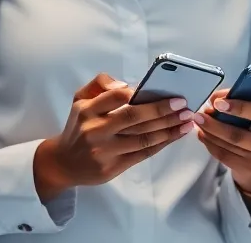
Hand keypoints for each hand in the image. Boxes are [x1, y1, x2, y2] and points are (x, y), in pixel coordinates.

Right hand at [33, 73, 193, 201]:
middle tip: (183, 104)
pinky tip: (175, 135)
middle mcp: (96, 131)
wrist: (64, 163)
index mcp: (87, 110)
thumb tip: (127, 85)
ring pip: (143, 137)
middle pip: (134, 118)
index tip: (163, 90)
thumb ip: (100, 83)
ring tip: (186, 120)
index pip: (115, 97)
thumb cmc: (78, 126)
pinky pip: (143, 153)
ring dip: (169, 128)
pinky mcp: (113, 167)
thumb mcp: (80, 99)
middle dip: (163, 110)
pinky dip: (162, 143)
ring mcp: (105, 151)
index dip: (140, 93)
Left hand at [193, 89, 250, 194]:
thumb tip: (216, 98)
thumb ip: (245, 97)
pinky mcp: (250, 168)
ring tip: (198, 121)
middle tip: (200, 113)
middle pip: (239, 133)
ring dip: (209, 132)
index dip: (238, 107)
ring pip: (229, 145)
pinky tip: (203, 134)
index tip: (217, 103)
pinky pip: (225, 156)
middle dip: (215, 123)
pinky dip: (210, 144)